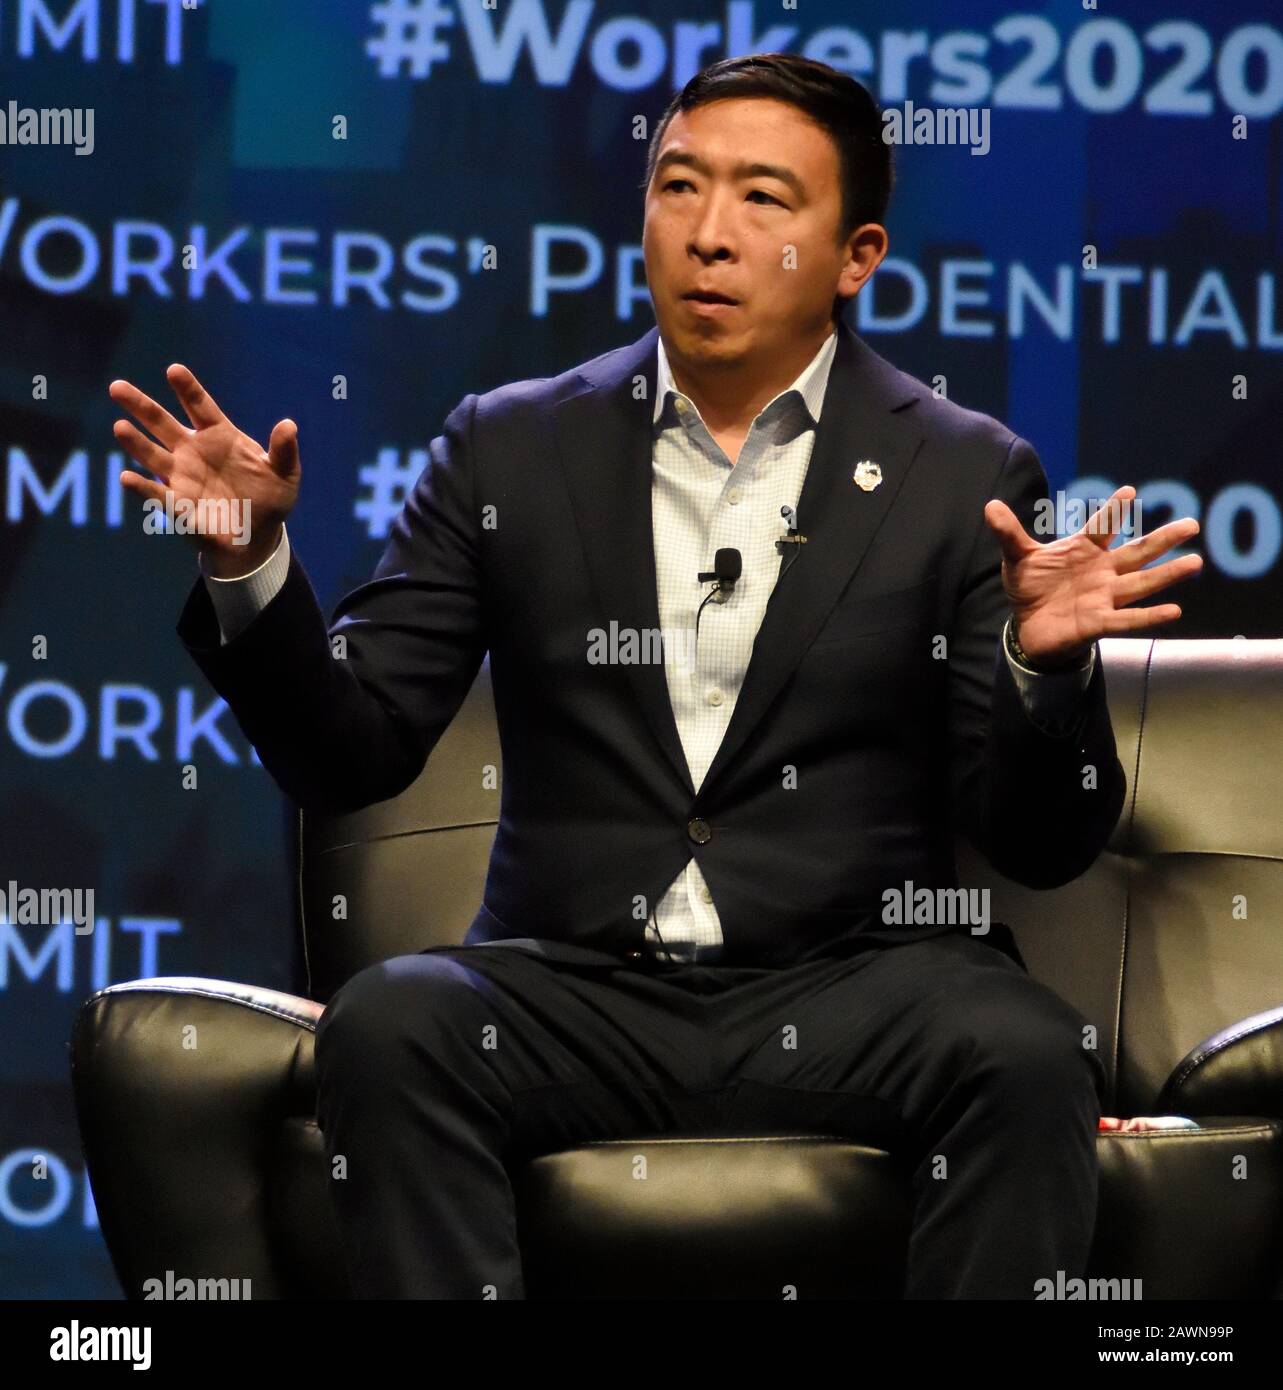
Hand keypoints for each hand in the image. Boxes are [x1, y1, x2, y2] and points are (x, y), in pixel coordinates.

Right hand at [108, 364, 300, 577]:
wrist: (258, 534)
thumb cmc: (270, 497)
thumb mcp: (285, 474)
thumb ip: (284, 450)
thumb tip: (289, 425)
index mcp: (220, 436)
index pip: (200, 406)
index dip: (187, 389)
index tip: (174, 370)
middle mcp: (193, 451)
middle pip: (162, 423)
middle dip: (140, 405)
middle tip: (117, 386)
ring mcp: (182, 476)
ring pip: (152, 454)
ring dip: (135, 442)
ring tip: (120, 427)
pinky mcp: (177, 504)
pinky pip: (156, 494)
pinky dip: (142, 487)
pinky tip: (127, 478)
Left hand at [983, 485, 1202, 667]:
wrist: (1028, 626)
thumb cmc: (1031, 587)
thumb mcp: (1017, 558)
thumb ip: (1009, 533)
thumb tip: (989, 505)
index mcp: (1084, 550)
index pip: (1102, 527)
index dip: (1113, 511)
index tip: (1129, 491)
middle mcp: (1101, 571)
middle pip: (1137, 553)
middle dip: (1163, 539)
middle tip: (1192, 524)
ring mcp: (1104, 596)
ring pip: (1141, 583)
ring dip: (1167, 574)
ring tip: (1195, 562)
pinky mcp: (1099, 622)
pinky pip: (1128, 620)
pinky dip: (1149, 616)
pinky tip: (1174, 611)